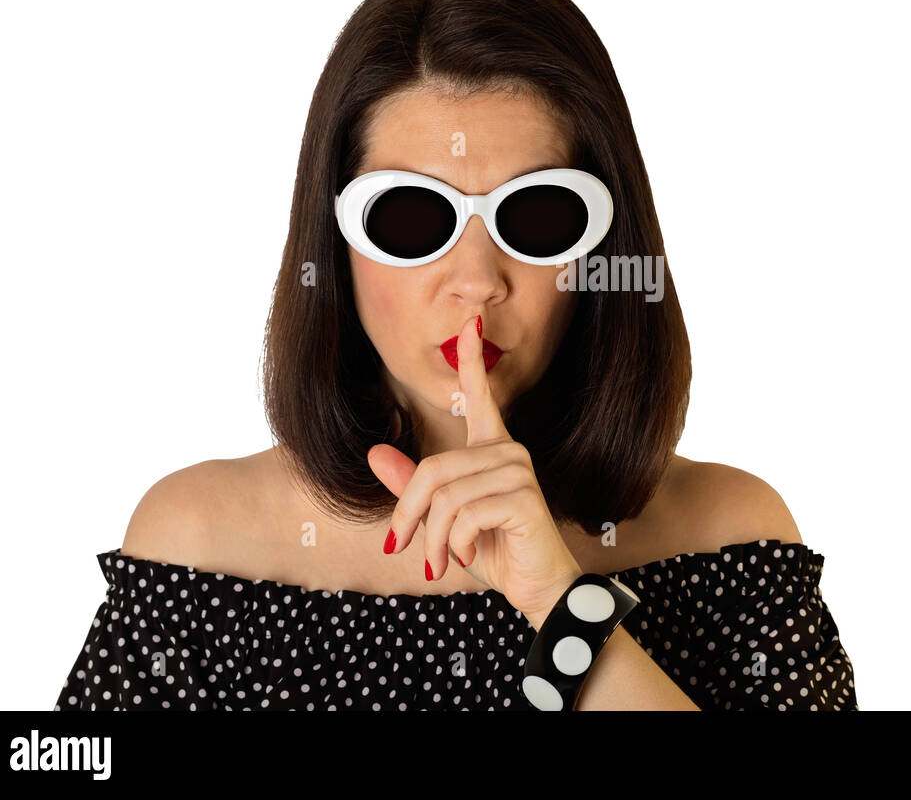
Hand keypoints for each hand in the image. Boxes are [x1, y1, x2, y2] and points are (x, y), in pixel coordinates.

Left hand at [367, 314, 582, 624]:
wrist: (536, 587)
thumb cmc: (494, 549)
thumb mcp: (442, 521)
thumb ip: (412, 487)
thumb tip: (374, 453)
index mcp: (492, 449)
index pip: (480, 395)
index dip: (473, 359)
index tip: (470, 322)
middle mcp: (509, 451)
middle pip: (433, 468)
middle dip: (409, 515)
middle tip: (403, 548)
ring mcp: (518, 471)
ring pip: (445, 495)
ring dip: (432, 538)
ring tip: (442, 560)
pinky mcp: (524, 496)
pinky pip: (463, 514)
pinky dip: (454, 544)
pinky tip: (470, 555)